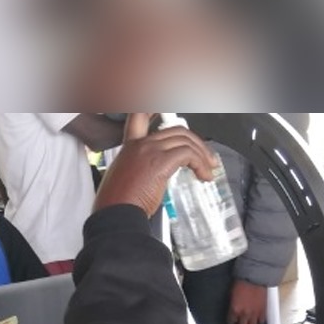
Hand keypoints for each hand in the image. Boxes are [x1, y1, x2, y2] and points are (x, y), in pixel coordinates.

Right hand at [93, 113, 217, 216]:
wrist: (116, 215)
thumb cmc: (119, 204)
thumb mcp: (127, 179)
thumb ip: (144, 168)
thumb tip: (161, 174)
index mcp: (130, 146)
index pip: (140, 114)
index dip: (155, 108)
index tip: (170, 110)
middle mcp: (140, 143)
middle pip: (177, 130)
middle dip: (197, 143)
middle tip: (207, 159)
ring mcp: (149, 150)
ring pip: (185, 141)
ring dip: (202, 156)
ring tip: (208, 170)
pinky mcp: (159, 162)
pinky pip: (188, 154)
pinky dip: (200, 164)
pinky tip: (203, 176)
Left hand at [227, 280, 267, 323]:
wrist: (255, 277)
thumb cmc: (243, 283)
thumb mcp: (232, 295)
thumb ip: (233, 305)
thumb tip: (233, 310)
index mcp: (235, 310)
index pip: (231, 322)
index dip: (231, 322)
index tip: (232, 321)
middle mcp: (245, 314)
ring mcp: (255, 314)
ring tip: (249, 322)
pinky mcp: (263, 311)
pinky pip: (261, 322)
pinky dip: (259, 321)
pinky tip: (257, 319)